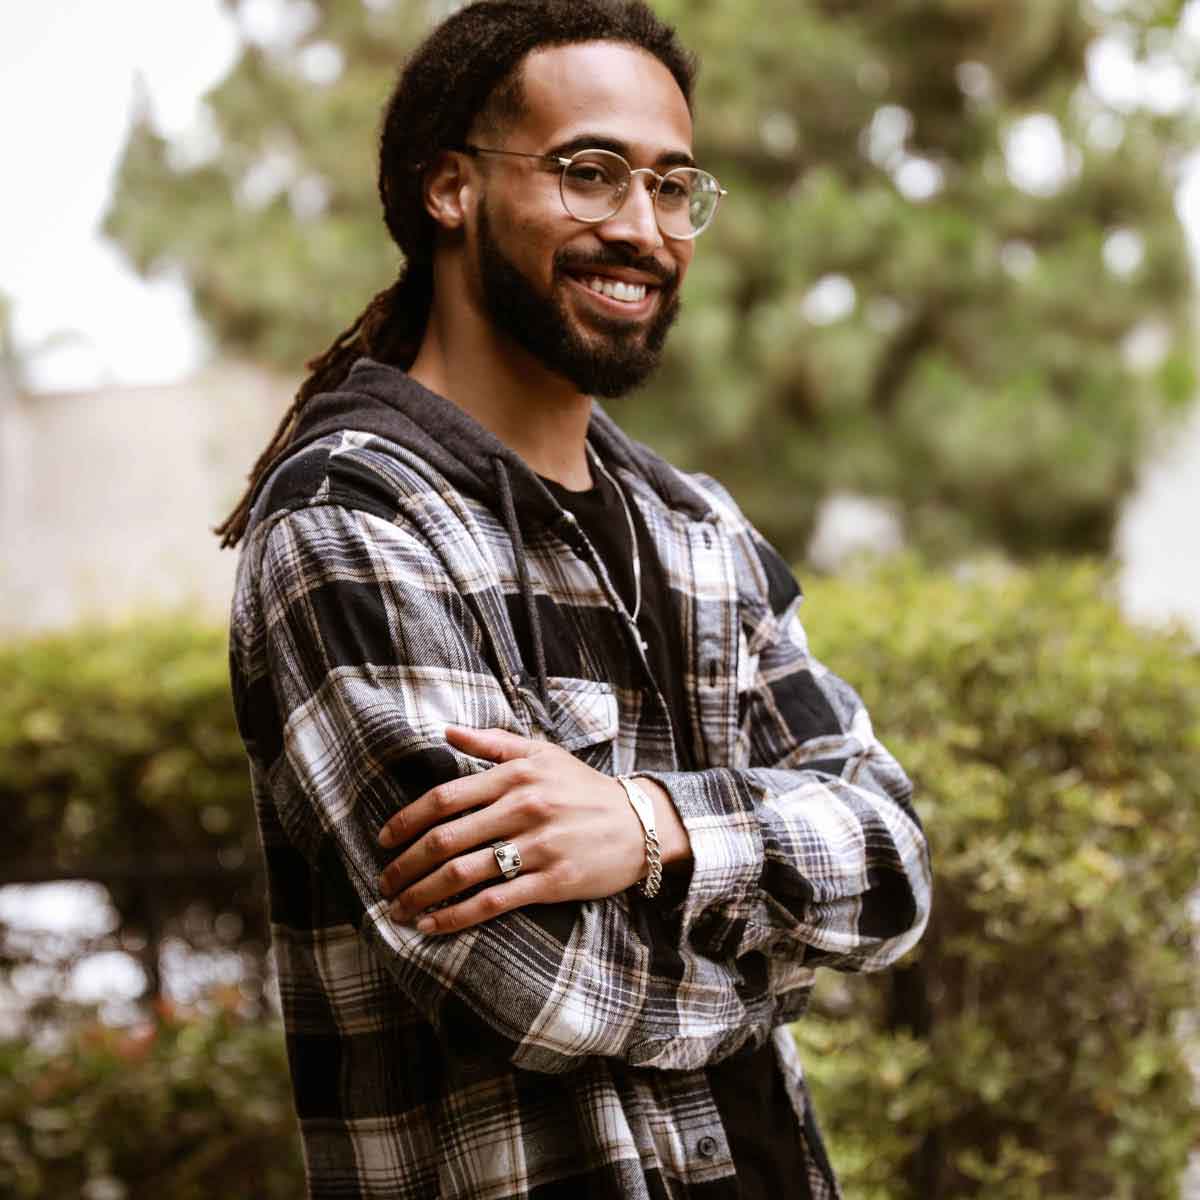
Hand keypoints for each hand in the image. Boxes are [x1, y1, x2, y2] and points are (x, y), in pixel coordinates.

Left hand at [377, 725, 649, 934]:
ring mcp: (537, 846)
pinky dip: (455, 917)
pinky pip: (493, 903)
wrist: (640, 824)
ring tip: (398, 909)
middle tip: (384, 882)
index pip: (444, 798)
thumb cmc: (584, 788)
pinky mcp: (552, 882)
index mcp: (515, 775)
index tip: (384, 840)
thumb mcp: (543, 754)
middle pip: (445, 839)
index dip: (406, 820)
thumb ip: (492, 742)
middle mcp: (523, 808)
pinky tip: (432, 925)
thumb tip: (445, 732)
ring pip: (463, 873)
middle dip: (405, 865)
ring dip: (421, 895)